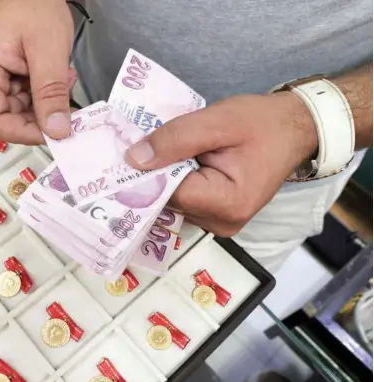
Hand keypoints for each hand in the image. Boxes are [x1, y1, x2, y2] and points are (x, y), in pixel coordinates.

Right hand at [0, 0, 75, 144]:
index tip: (56, 134)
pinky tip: (58, 76)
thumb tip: (57, 132)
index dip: (24, 134)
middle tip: (68, 101)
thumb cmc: (35, 6)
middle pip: (6, 119)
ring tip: (65, 78)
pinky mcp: (2, 78)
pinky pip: (23, 99)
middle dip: (40, 116)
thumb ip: (51, 93)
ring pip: (18, 112)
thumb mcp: (48, 50)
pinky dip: (44, 94)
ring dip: (46, 104)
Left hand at [127, 92, 317, 236]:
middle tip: (135, 146)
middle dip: (152, 174)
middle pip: (168, 200)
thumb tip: (133, 159)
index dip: (146, 173)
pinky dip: (175, 180)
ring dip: (163, 176)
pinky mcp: (215, 216)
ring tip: (158, 149)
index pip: (168, 193)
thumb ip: (175, 139)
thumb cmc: (261, 123)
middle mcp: (221, 223)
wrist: (294, 129)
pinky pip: (183, 200)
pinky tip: (172, 161)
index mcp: (227, 203)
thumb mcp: (218, 120)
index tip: (124, 152)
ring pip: (172, 201)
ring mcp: (218, 223)